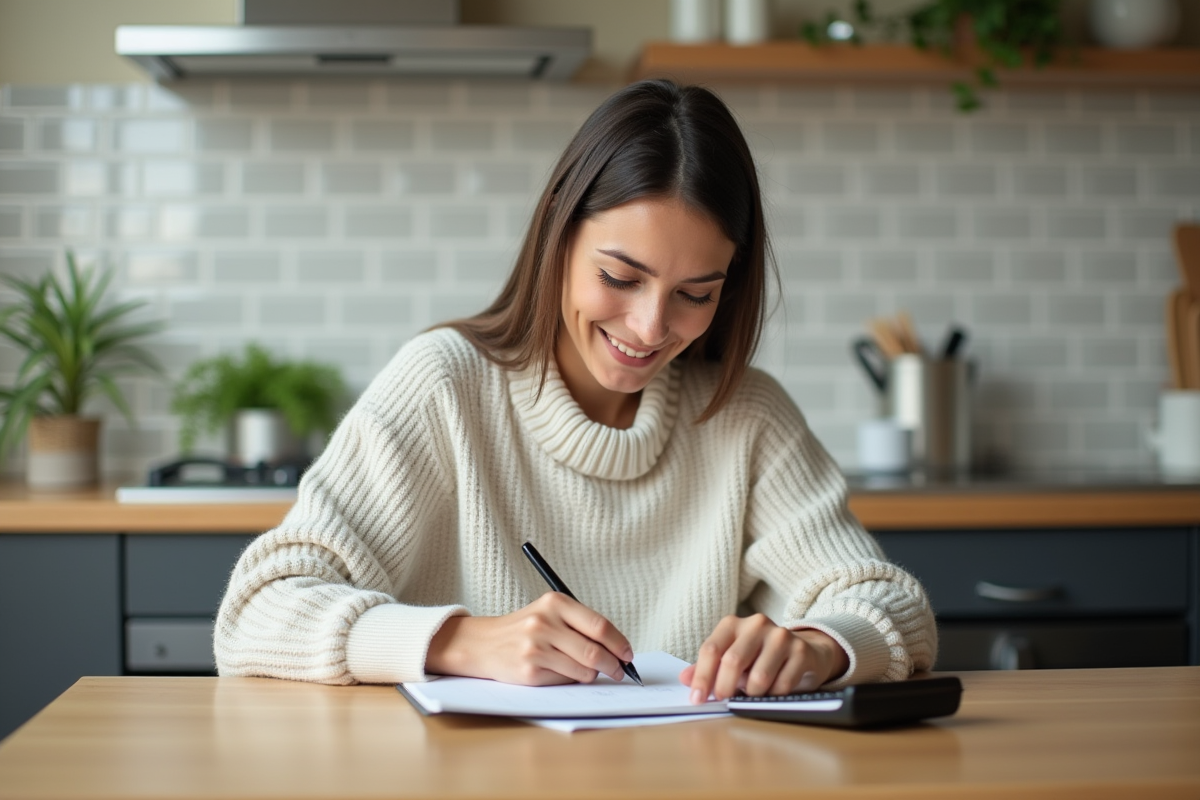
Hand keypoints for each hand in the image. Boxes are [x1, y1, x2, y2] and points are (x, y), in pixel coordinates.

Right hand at [426, 592, 633, 685]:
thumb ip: (580, 626)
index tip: (628, 654)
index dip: (619, 643)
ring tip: (587, 671)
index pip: (599, 625)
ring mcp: (536, 648)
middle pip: (594, 650)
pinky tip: (562, 673)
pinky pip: (565, 680)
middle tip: (619, 671)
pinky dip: (572, 680)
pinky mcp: (530, 671)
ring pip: (583, 669)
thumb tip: (617, 650)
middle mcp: (545, 623)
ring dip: (592, 674)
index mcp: (555, 603)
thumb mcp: (550, 613)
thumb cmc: (525, 629)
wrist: (484, 643)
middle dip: (613, 665)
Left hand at [680, 614, 848, 703]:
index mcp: (732, 624)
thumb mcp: (731, 658)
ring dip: (752, 694)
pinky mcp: (801, 651)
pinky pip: (782, 684)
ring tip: (753, 693)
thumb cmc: (759, 657)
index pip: (711, 649)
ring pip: (759, 676)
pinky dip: (774, 695)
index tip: (697, 699)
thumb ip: (708, 668)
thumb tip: (684, 679)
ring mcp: (780, 635)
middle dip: (724, 687)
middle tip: (724, 701)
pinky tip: (773, 692)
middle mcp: (756, 624)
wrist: (803, 651)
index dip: (702, 677)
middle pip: (732, 661)